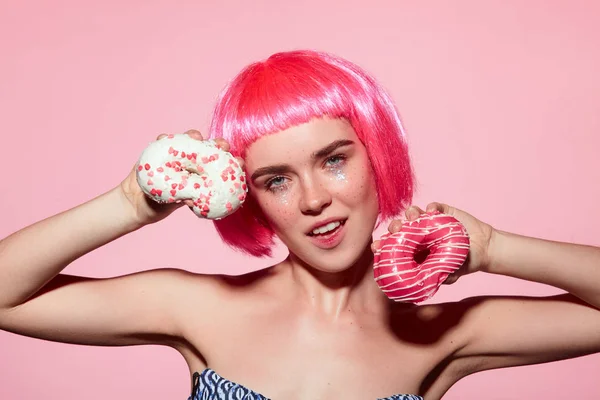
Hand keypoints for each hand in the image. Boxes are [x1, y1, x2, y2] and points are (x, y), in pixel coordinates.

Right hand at [118, 130, 243, 225]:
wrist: (137, 203)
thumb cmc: (161, 206)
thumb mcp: (175, 204)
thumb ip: (183, 199)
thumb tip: (191, 199)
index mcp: (200, 175)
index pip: (219, 166)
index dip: (230, 162)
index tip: (239, 162)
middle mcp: (191, 163)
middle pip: (207, 150)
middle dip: (217, 145)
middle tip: (223, 145)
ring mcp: (175, 155)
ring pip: (187, 141)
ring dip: (193, 136)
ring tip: (196, 137)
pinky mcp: (158, 151)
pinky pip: (162, 142)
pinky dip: (164, 138)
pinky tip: (164, 138)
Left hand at [372, 202, 495, 283]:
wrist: (483, 250)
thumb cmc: (461, 264)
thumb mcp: (447, 275)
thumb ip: (435, 278)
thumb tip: (419, 289)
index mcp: (413, 249)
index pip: (393, 246)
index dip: (383, 246)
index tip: (377, 247)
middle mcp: (417, 233)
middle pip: (399, 228)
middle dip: (394, 227)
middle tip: (396, 229)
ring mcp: (429, 221)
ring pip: (413, 214)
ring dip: (410, 214)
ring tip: (413, 217)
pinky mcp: (442, 212)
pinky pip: (434, 206)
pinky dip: (432, 207)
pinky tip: (431, 211)